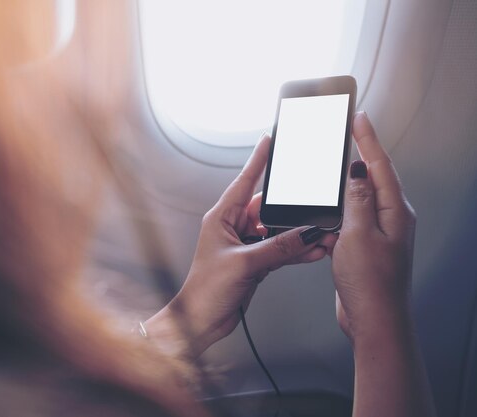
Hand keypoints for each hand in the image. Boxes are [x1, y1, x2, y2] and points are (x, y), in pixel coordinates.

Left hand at [146, 133, 334, 358]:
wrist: (201, 321)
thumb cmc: (205, 290)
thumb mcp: (245, 264)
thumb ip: (278, 248)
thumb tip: (306, 234)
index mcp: (221, 217)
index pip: (244, 182)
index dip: (258, 161)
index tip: (270, 140)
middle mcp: (233, 227)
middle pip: (268, 208)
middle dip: (291, 210)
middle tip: (313, 207)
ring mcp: (244, 245)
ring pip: (277, 231)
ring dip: (297, 234)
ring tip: (319, 234)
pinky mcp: (254, 262)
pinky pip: (279, 249)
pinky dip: (295, 251)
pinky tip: (312, 251)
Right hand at [331, 112, 416, 341]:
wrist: (374, 321)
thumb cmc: (371, 284)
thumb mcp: (359, 235)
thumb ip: (357, 201)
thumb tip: (357, 171)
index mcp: (394, 212)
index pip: (379, 166)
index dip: (368, 140)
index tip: (358, 118)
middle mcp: (390, 219)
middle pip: (373, 178)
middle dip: (358, 154)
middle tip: (345, 133)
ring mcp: (378, 233)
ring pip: (359, 200)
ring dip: (343, 186)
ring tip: (330, 171)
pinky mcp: (365, 246)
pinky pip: (351, 220)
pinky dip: (337, 212)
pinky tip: (325, 213)